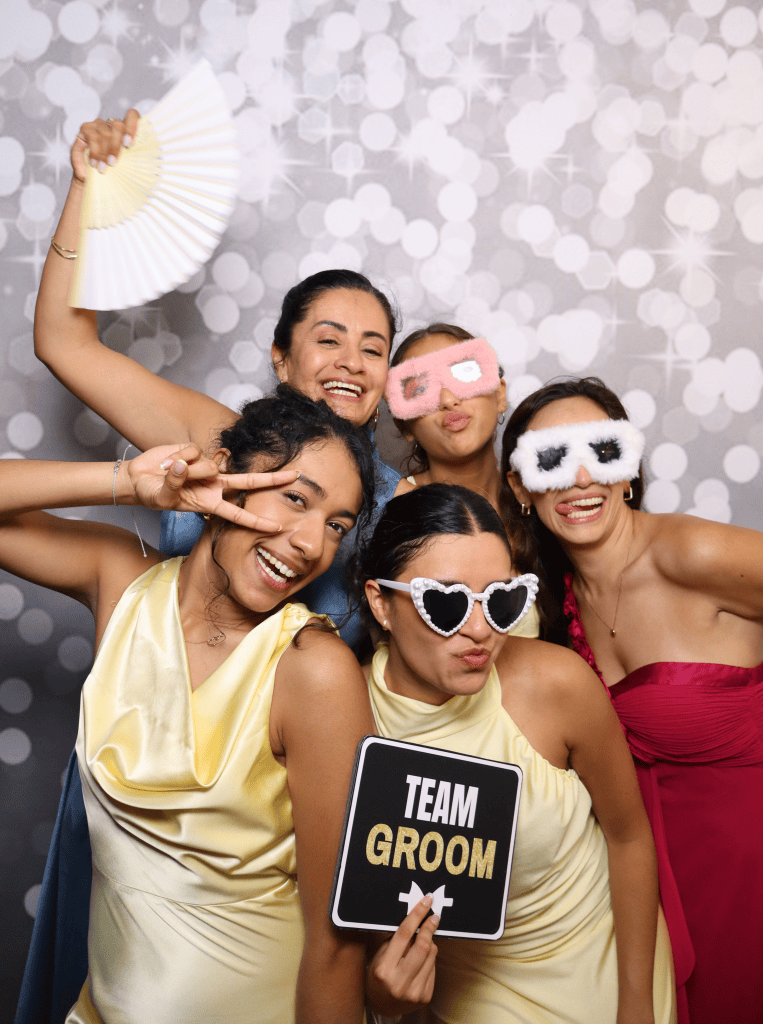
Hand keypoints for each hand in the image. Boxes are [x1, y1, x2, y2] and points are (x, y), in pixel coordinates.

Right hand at [71, 109, 139, 181]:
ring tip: (104, 167)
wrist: (95, 181)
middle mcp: (111, 125)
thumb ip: (135, 155)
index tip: (129, 144)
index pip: (132, 116)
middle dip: (116, 146)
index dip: (132, 126)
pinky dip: (95, 152)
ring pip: (105, 133)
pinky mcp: (85, 129)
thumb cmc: (114, 173)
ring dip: (105, 153)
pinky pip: (92, 137)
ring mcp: (98, 125)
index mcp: (126, 131)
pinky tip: (95, 163)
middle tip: (113, 162)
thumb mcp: (128, 165)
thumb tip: (147, 154)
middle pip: (117, 125)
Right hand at [125, 443, 298, 533]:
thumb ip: (176, 482)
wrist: (139, 478)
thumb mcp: (163, 497)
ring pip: (209, 465)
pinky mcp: (197, 453)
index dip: (256, 521)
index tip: (277, 527)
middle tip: (296, 475)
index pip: (237, 514)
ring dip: (186, 469)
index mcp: (209, 503)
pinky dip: (178, 456)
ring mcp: (207, 468)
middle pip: (248, 482)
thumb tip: (184, 465)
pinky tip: (169, 462)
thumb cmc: (152, 494)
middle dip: (273, 480)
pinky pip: (193, 451)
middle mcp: (213, 485)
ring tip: (169, 473)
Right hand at [365, 895, 438, 1015]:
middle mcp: (399, 982)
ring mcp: (414, 992)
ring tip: (423, 941)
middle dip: (429, 927)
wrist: (382, 1005)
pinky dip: (430, 958)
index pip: (404, 935)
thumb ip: (397, 941)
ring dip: (430, 943)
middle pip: (422, 946)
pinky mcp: (425, 997)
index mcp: (384, 969)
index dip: (417, 915)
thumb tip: (417, 919)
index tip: (426, 902)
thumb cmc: (379, 975)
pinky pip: (433, 967)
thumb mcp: (380, 956)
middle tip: (434, 916)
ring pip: (431, 955)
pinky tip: (422, 959)